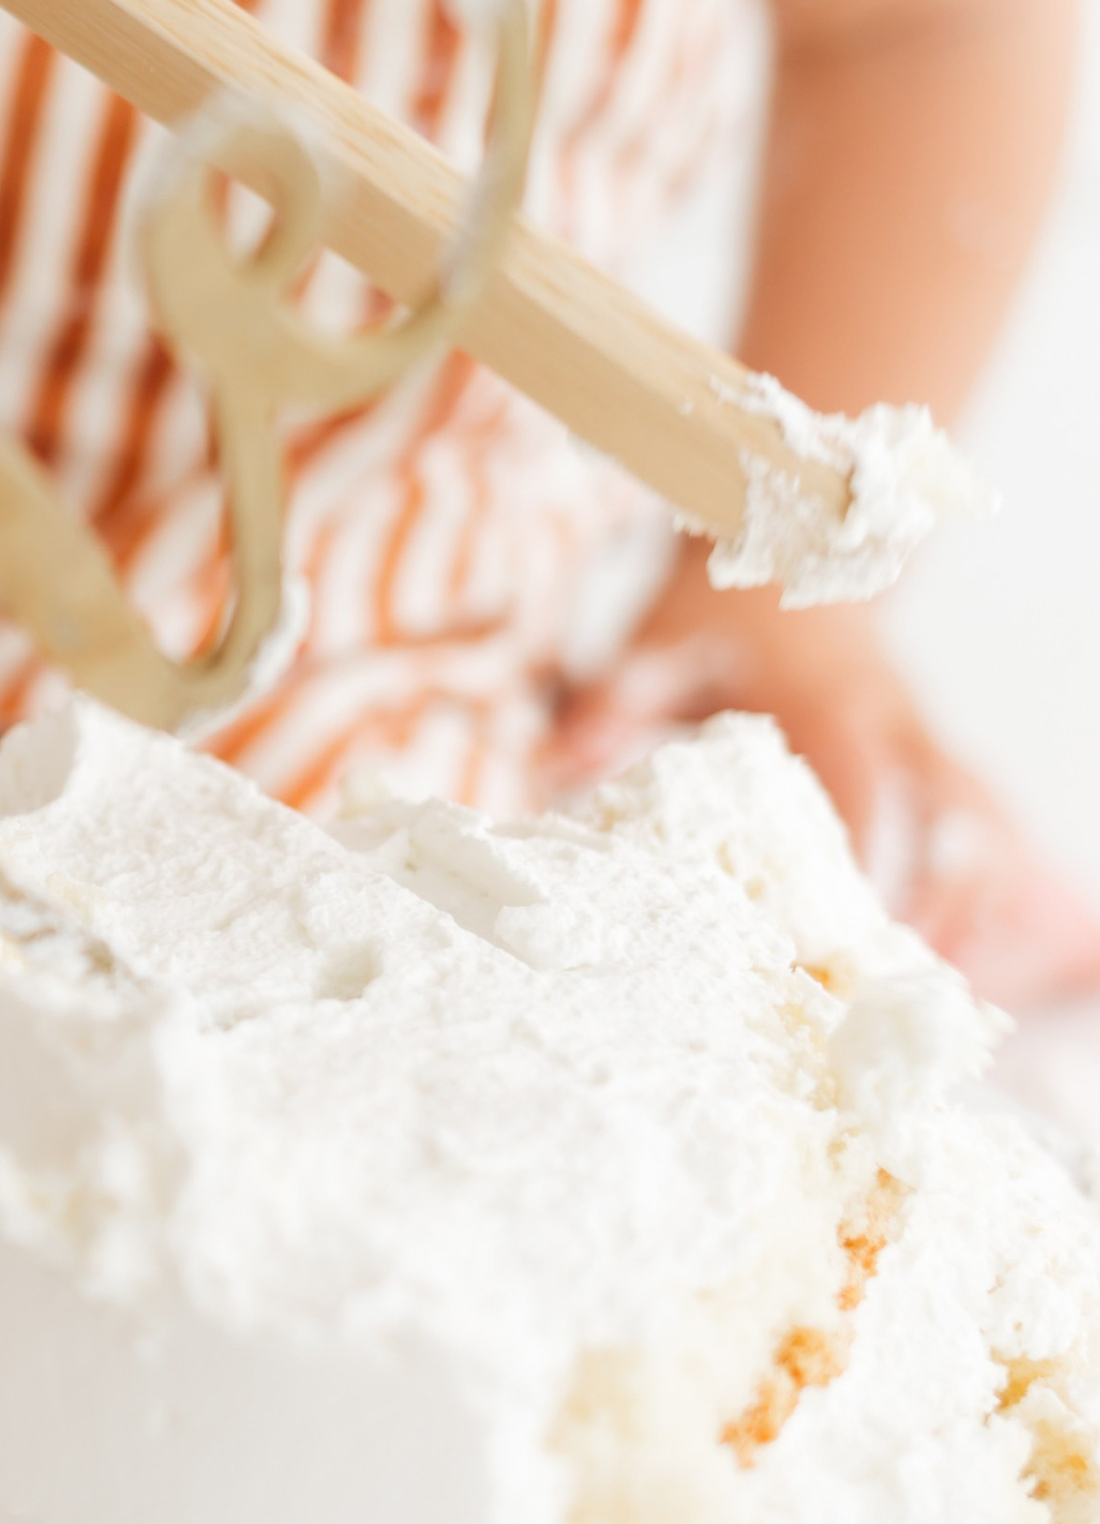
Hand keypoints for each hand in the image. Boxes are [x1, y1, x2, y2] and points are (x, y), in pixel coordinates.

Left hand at [550, 567, 1099, 1014]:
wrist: (793, 540)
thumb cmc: (721, 606)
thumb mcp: (661, 638)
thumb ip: (614, 699)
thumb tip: (553, 763)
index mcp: (833, 701)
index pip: (859, 790)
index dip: (855, 862)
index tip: (837, 933)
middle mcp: (893, 722)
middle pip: (943, 821)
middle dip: (928, 902)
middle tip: (888, 983)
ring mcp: (920, 737)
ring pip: (970, 827)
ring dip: (956, 901)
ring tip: (922, 982)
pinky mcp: (925, 754)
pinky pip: (966, 824)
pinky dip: (958, 882)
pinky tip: (933, 943)